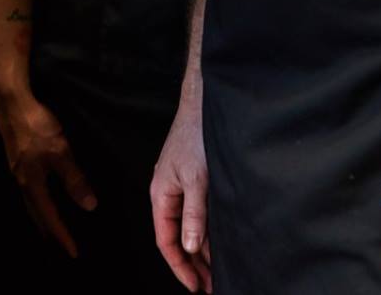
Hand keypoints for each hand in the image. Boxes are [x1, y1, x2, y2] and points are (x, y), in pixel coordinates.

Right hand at [0, 85, 96, 257]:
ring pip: (31, 202)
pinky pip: (29, 189)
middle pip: (36, 214)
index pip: (50, 217)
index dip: (63, 235)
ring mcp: (17, 170)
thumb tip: (90, 207)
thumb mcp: (60, 152)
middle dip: (49, 231)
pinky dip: (38, 201)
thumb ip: (74, 179)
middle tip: (61, 245)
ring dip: (42, 217)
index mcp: (32, 184)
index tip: (74, 253)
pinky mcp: (17, 159)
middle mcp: (22, 181)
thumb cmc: (36, 127)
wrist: (11, 102)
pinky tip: (42, 194)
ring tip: (51, 227)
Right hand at [150, 87, 212, 291]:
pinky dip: (207, 232)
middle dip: (193, 264)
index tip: (196, 287)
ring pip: (189, 227)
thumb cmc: (196, 136)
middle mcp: (168, 194)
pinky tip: (219, 243)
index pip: (165, 241)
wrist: (205, 105)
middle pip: (177, 238)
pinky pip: (198, 215)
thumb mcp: (197, 179)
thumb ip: (194, 214)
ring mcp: (181, 187)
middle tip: (212, 286)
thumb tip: (189, 246)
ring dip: (201, 250)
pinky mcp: (195, 181)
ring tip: (218, 272)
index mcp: (161, 195)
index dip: (180, 266)